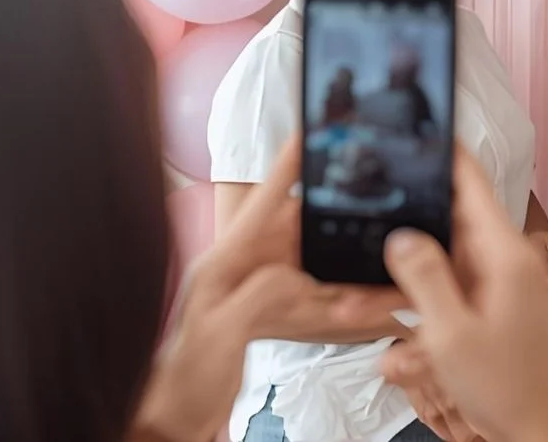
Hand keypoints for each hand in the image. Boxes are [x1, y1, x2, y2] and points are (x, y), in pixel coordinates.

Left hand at [132, 145, 403, 441]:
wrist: (174, 422)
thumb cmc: (185, 378)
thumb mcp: (222, 331)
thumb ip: (262, 293)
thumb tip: (301, 276)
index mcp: (224, 263)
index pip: (261, 205)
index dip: (286, 168)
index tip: (309, 134)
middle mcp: (243, 271)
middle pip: (298, 230)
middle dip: (333, 220)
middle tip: (368, 210)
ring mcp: (256, 292)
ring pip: (311, 262)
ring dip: (340, 262)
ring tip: (372, 262)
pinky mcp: (268, 316)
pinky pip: (313, 295)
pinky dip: (338, 295)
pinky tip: (361, 300)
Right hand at [376, 150, 547, 441]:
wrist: (540, 428)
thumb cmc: (507, 386)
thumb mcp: (451, 333)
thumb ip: (424, 277)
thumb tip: (403, 233)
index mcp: (503, 254)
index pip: (472, 182)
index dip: (446, 151)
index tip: (420, 123)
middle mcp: (504, 260)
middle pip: (452, 215)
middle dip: (413, 207)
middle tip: (371, 191)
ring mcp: (498, 282)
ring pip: (445, 253)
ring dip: (411, 260)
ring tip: (367, 264)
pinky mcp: (491, 305)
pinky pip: (450, 284)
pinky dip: (424, 292)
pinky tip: (396, 308)